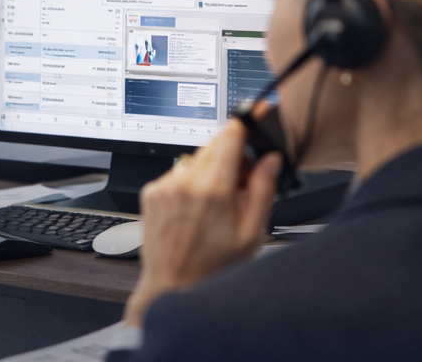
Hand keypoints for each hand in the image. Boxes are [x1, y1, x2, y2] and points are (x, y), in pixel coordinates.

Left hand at [124, 121, 279, 326]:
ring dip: (207, 172)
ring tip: (212, 204)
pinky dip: (187, 183)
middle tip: (236, 187)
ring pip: (195, 159)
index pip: (229, 134)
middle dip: (228, 158)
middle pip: (213, 145)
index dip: (243, 134)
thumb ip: (262, 191)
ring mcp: (165, 186)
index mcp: (214, 190)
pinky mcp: (151, 192)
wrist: (171, 287)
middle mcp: (186, 182)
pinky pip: (176, 173)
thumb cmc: (212, 269)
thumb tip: (270, 160)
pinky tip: (193, 209)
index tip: (249, 141)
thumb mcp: (250, 235)